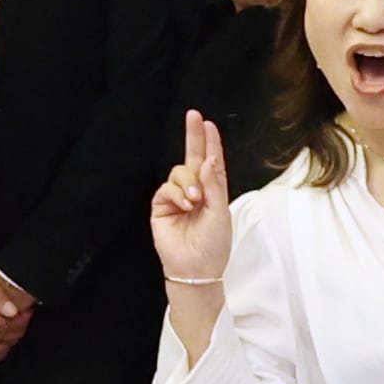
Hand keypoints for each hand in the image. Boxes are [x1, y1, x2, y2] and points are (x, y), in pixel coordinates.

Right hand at [150, 107, 235, 292]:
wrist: (196, 268)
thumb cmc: (214, 244)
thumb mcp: (221, 211)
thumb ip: (214, 184)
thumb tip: (209, 159)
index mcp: (213, 191)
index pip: (211, 162)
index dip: (210, 143)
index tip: (208, 124)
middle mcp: (195, 191)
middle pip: (192, 157)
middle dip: (192, 136)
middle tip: (193, 115)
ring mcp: (178, 198)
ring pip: (179, 172)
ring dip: (188, 182)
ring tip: (195, 201)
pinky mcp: (162, 206)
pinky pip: (166, 188)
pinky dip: (177, 193)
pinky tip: (184, 205)